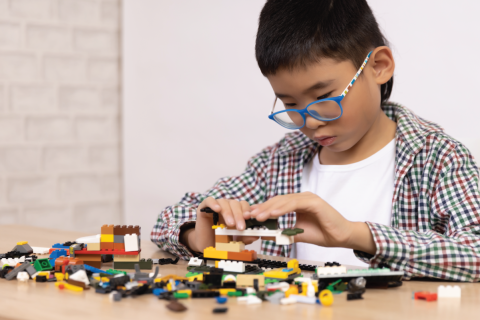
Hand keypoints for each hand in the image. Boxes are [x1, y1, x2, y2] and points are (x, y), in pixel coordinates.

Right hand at [183, 197, 258, 251]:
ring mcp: (215, 206)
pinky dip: (213, 204)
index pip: (243, 205)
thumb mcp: (235, 240)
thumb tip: (256, 236)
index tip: (248, 218)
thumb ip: (245, 237)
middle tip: (240, 227)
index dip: (247, 210)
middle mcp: (227, 207)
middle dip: (239, 215)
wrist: (206, 244)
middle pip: (235, 203)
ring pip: (223, 202)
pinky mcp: (204, 208)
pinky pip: (209, 201)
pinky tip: (217, 210)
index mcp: (236, 211)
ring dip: (228, 212)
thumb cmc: (221, 240)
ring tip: (230, 224)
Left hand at [244, 192, 375, 253]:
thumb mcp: (298, 234)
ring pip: (285, 200)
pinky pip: (295, 203)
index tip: (250, 216)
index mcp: (298, 203)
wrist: (342, 237)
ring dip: (270, 208)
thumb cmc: (324, 234)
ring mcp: (308, 198)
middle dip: (263, 208)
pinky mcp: (314, 201)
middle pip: (278, 200)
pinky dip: (283, 208)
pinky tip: (274, 214)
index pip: (277, 204)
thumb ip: (285, 232)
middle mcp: (302, 198)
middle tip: (250, 215)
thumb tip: (268, 235)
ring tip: (259, 216)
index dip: (263, 209)